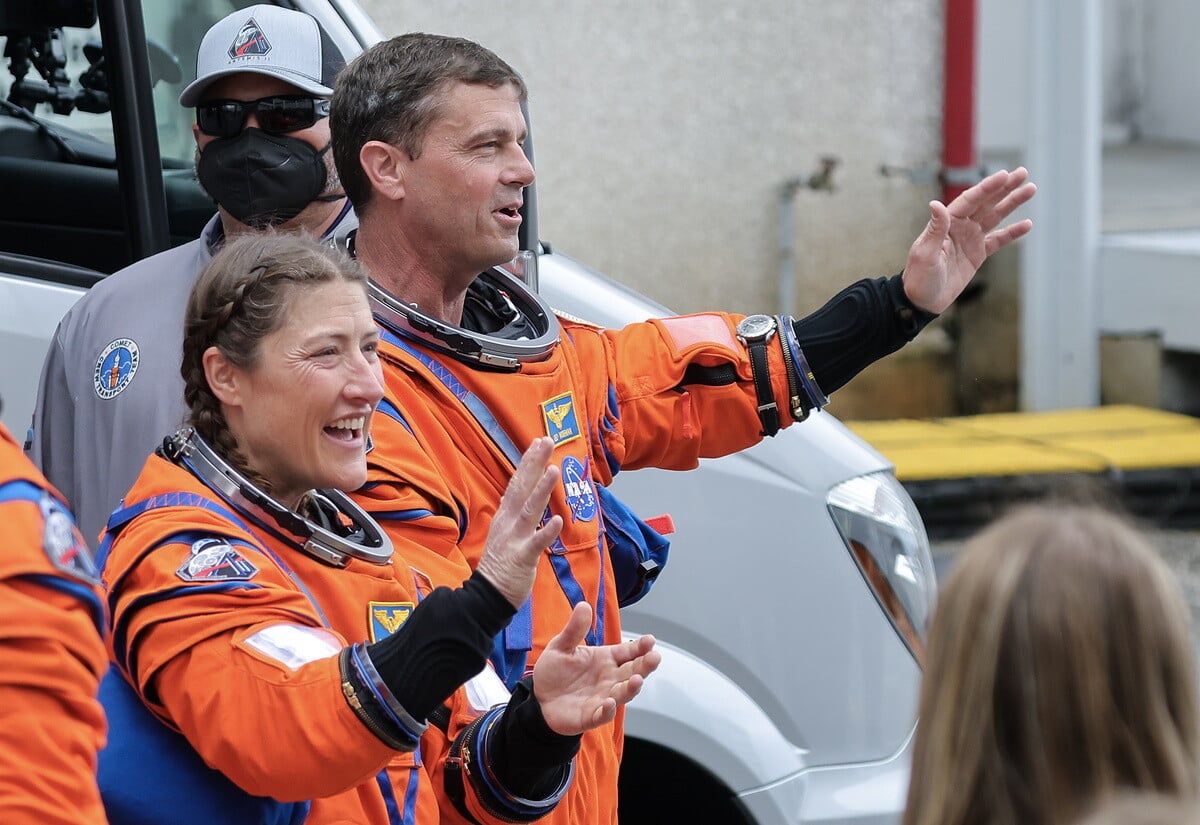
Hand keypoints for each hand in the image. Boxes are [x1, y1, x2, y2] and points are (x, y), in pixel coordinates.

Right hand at [475, 437, 562, 608]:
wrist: (486, 596)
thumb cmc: (500, 564)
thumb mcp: (505, 531)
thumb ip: (515, 511)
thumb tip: (524, 492)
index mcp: (506, 516)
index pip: (517, 483)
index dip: (528, 462)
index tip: (538, 442)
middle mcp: (509, 522)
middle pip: (522, 488)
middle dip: (534, 464)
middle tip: (546, 441)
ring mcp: (515, 539)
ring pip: (530, 511)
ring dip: (541, 490)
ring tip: (553, 470)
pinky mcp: (522, 559)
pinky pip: (536, 544)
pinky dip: (546, 532)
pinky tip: (558, 521)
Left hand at [533, 602, 660, 735]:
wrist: (537, 698)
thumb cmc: (554, 672)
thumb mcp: (561, 646)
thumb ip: (574, 629)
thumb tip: (584, 606)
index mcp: (606, 659)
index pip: (628, 651)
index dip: (640, 646)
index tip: (650, 640)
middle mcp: (609, 678)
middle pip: (633, 671)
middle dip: (645, 665)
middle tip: (654, 658)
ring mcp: (602, 697)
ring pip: (623, 693)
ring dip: (631, 688)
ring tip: (637, 680)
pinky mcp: (590, 715)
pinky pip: (602, 714)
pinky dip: (607, 710)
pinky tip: (609, 702)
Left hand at [902, 167, 1036, 313]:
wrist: (922, 301)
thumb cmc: (918, 278)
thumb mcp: (925, 254)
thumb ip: (935, 230)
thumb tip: (936, 204)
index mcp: (946, 223)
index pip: (970, 200)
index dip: (987, 188)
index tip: (1004, 175)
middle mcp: (959, 227)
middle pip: (985, 202)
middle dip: (1004, 188)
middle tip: (1023, 173)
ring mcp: (969, 239)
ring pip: (994, 216)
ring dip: (1012, 203)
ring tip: (1031, 189)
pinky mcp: (977, 254)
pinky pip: (998, 240)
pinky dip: (1012, 232)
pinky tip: (1027, 224)